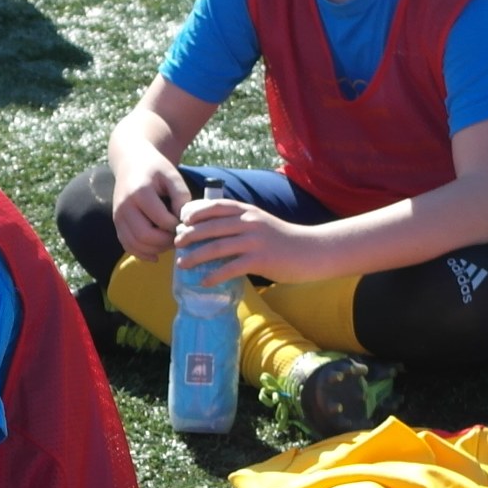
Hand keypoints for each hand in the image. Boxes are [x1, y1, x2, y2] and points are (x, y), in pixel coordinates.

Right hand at [107, 146, 191, 259]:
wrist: (131, 162)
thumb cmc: (155, 169)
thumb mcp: (172, 175)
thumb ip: (181, 196)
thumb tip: (184, 221)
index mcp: (140, 192)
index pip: (161, 220)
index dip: (177, 226)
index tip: (186, 223)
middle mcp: (125, 206)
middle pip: (145, 236)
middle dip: (166, 242)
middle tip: (179, 237)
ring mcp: (118, 217)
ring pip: (135, 244)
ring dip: (155, 250)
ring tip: (169, 243)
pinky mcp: (117, 224)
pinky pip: (128, 246)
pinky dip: (142, 254)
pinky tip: (156, 255)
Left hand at [171, 195, 314, 284]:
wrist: (312, 250)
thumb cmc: (284, 239)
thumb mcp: (261, 222)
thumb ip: (240, 222)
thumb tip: (213, 232)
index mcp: (247, 211)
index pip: (215, 205)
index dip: (194, 211)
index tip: (181, 220)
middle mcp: (249, 222)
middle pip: (210, 226)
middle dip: (188, 235)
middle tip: (175, 243)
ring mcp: (254, 241)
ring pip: (216, 247)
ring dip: (195, 256)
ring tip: (181, 264)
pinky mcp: (260, 260)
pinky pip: (230, 268)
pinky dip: (214, 275)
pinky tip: (204, 282)